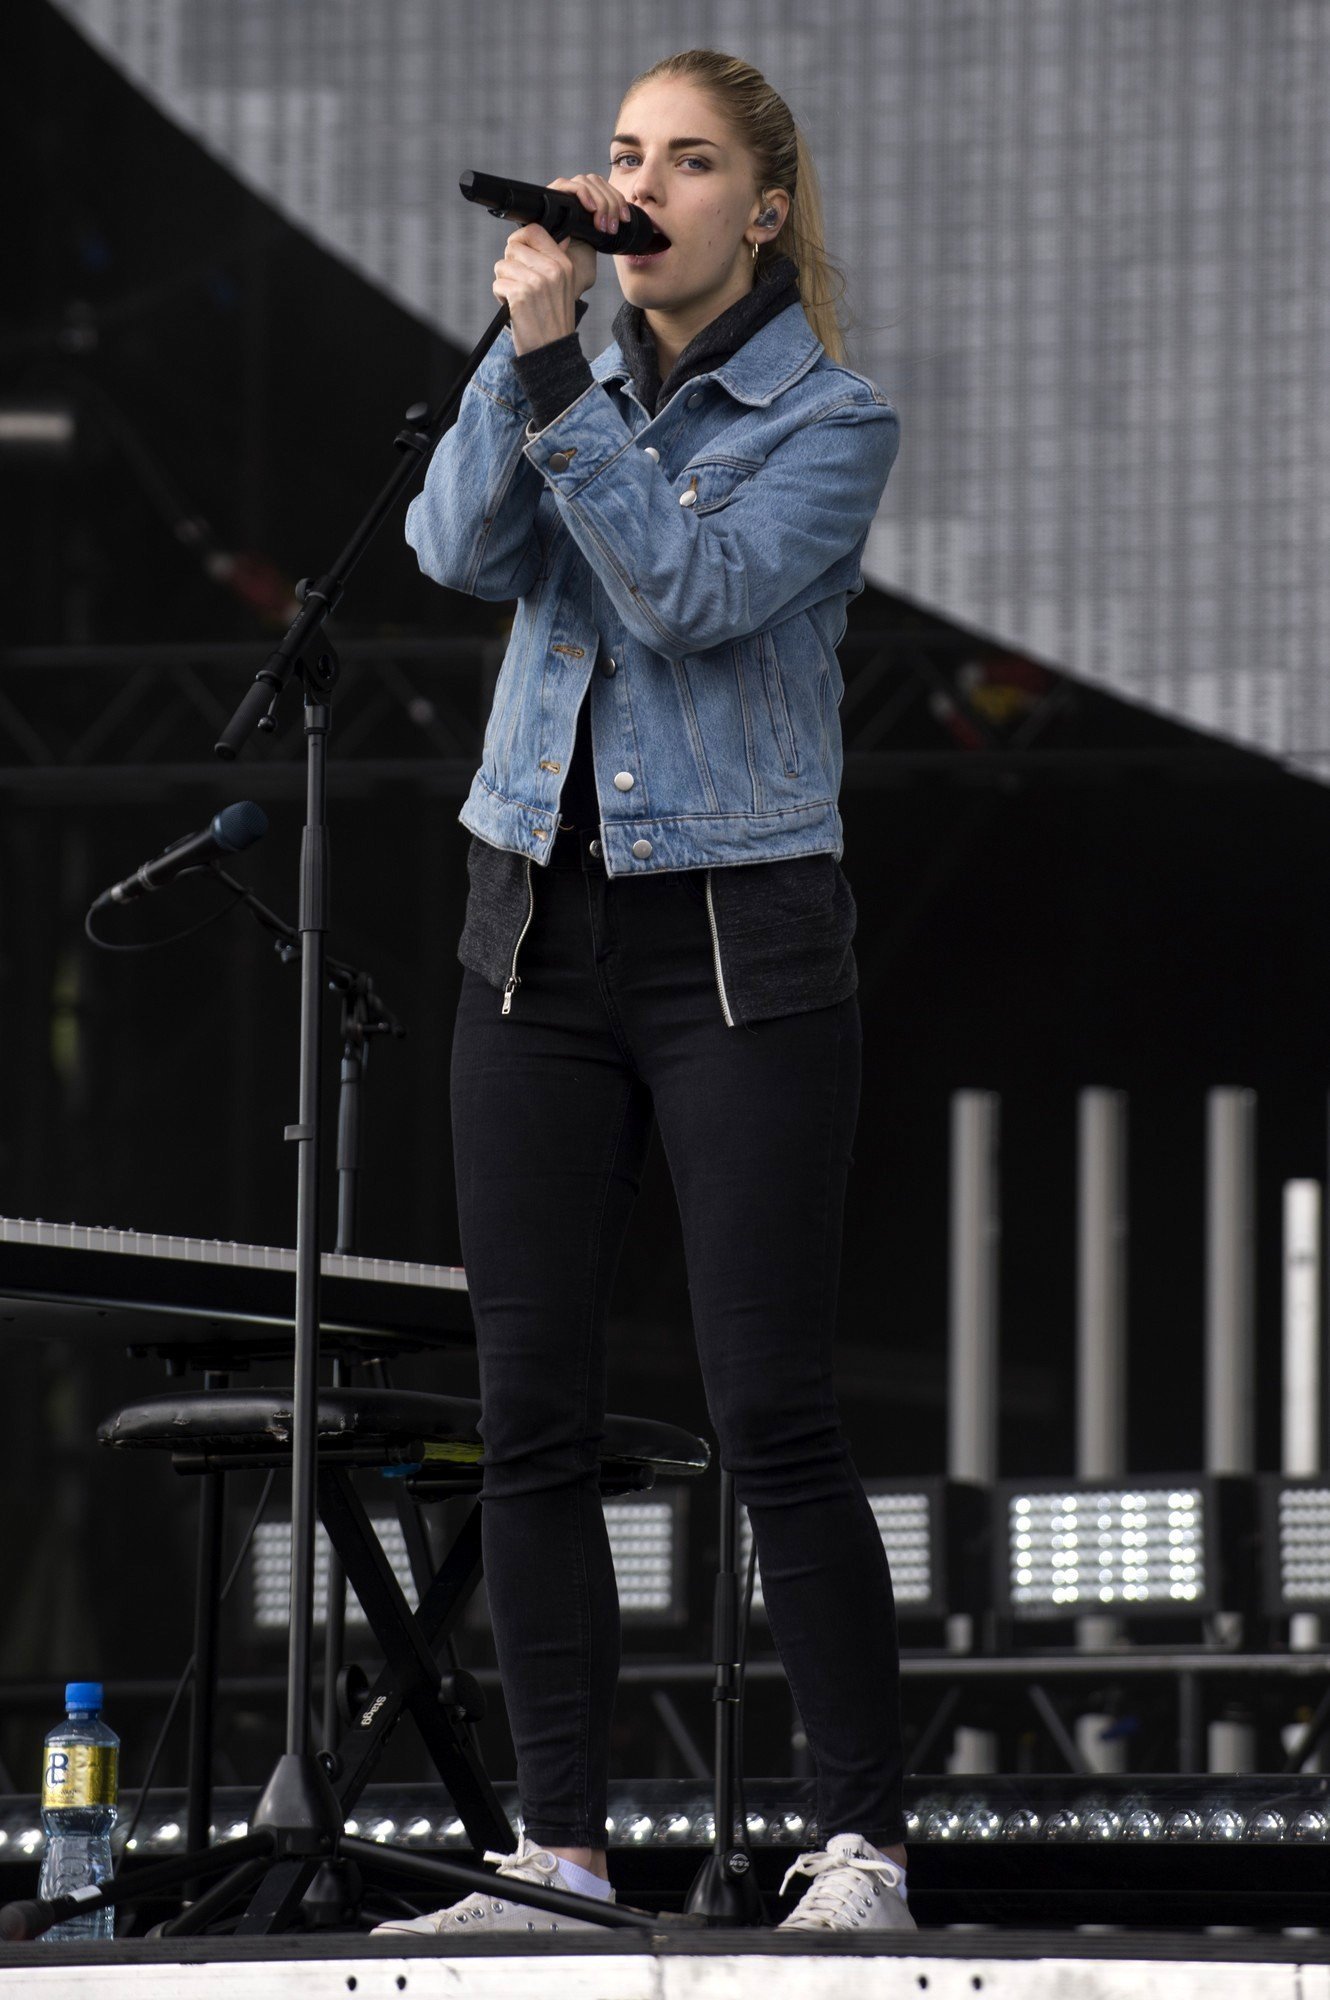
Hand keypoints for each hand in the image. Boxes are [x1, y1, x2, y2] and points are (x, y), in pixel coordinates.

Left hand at [494, 173, 632, 355]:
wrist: (552, 352)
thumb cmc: (554, 320)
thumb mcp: (565, 286)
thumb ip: (557, 260)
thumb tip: (562, 237)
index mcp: (563, 264)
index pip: (534, 230)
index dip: (520, 240)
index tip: (518, 255)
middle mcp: (551, 270)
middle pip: (513, 247)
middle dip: (510, 266)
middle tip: (520, 285)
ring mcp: (535, 283)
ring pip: (502, 266)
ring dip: (505, 283)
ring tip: (519, 299)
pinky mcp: (520, 296)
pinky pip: (497, 284)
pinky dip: (501, 297)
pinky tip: (514, 309)